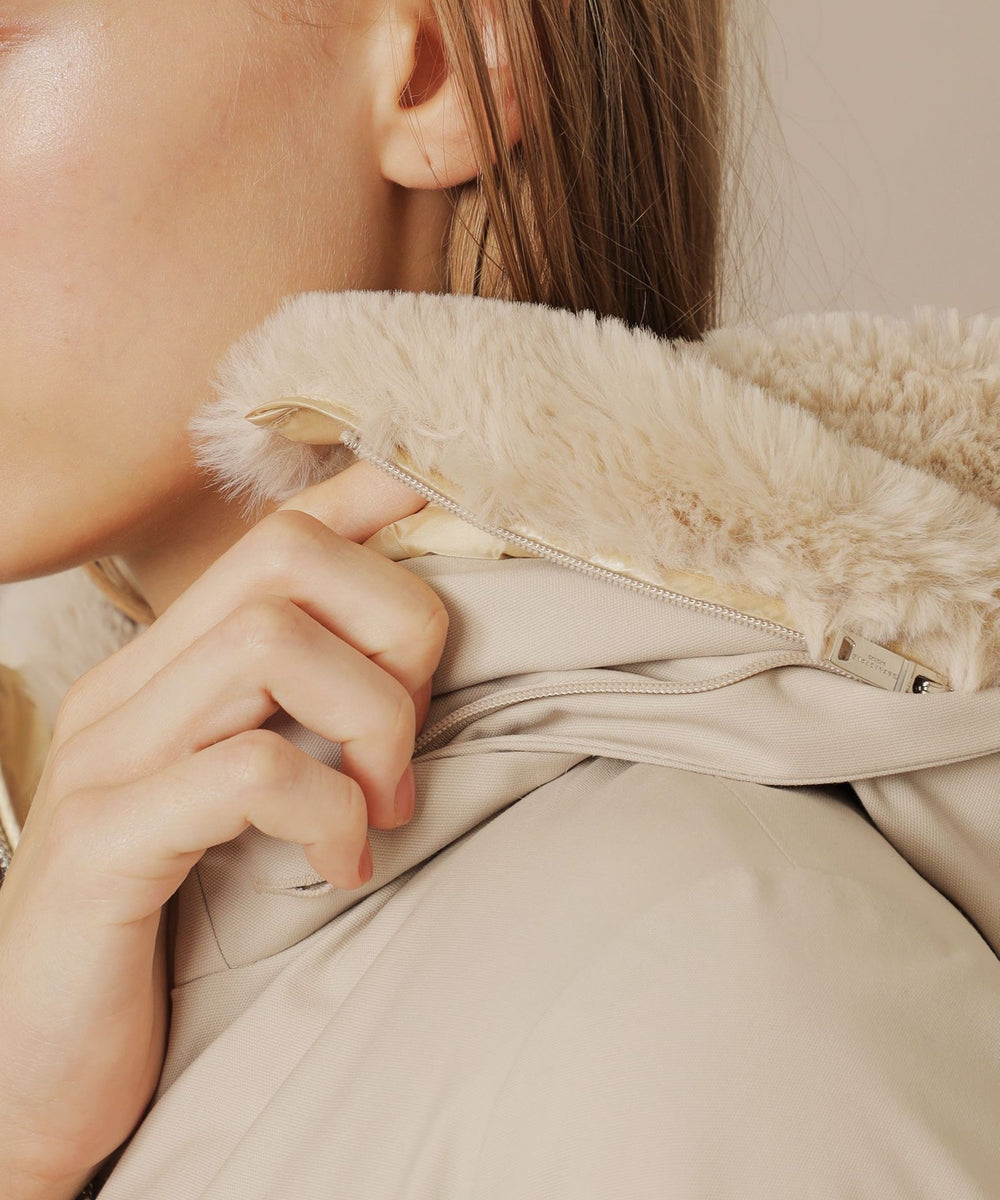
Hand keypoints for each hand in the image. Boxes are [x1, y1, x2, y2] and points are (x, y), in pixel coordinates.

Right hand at [0, 462, 446, 1198]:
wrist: (35, 1078)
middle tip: (409, 736)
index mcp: (163, 671)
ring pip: (272, 644)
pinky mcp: (105, 846)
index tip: (443, 510)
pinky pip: (249, 771)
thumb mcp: (240, 808)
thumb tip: (408, 674)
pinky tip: (341, 867)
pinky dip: (327, 811)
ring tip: (384, 806)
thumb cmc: (162, 933)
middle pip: (286, 559)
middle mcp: (127, 691)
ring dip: (372, 720)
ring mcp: (107, 761)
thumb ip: (300, 727)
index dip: (367, 499)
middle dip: (395, 626)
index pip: (271, 535)